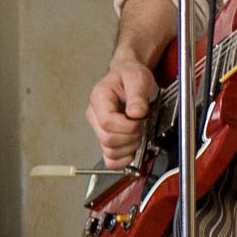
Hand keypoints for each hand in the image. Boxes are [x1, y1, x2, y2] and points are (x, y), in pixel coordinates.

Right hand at [87, 49, 158, 169]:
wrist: (128, 76)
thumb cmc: (130, 76)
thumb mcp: (138, 79)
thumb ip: (137, 96)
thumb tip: (136, 114)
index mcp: (99, 98)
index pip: (107, 122)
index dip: (127, 126)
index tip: (140, 120)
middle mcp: (95, 115)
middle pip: (107, 139)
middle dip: (131, 137)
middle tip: (142, 126)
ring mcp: (99, 129)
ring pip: (109, 151)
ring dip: (129, 148)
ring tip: (139, 134)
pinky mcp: (106, 138)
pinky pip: (109, 159)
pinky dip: (122, 160)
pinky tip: (132, 150)